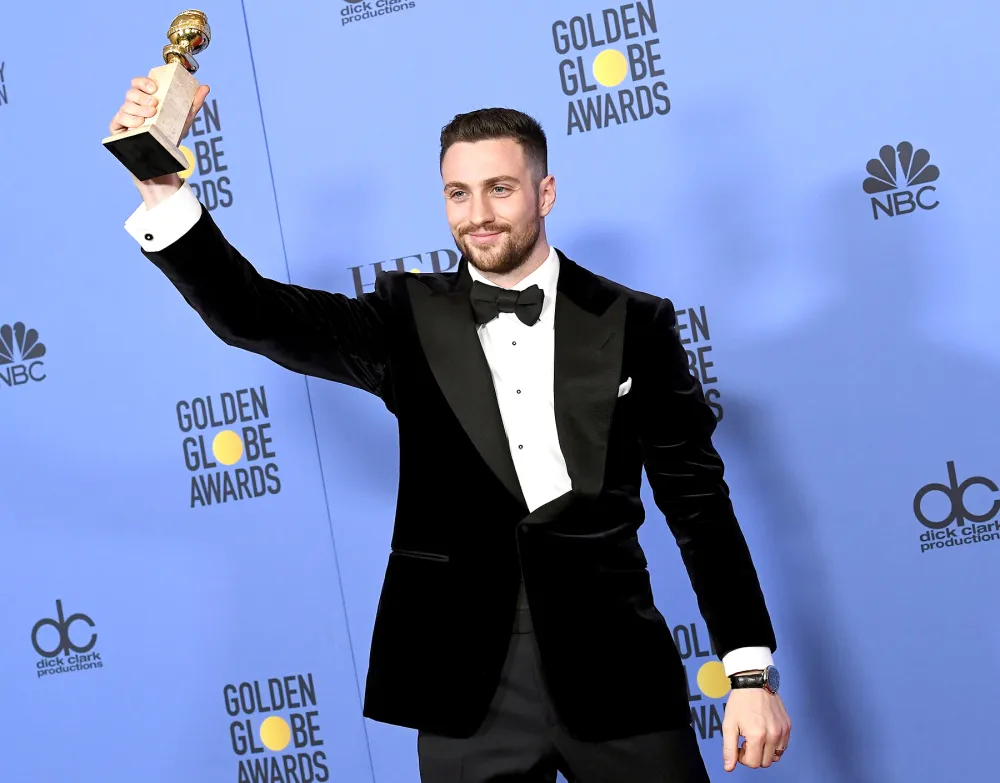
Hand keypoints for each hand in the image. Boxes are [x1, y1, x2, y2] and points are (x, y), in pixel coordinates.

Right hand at [108, 76, 210, 192]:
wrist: (163, 158)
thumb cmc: (171, 134)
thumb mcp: (185, 119)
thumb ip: (194, 103)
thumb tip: (206, 87)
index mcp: (145, 98)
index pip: (138, 83)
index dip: (143, 82)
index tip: (154, 88)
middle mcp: (133, 105)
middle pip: (131, 93)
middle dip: (142, 98)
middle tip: (155, 105)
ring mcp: (125, 116)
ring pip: (126, 106)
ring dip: (138, 109)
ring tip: (150, 116)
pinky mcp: (118, 129)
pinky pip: (119, 120)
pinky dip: (129, 120)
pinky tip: (139, 124)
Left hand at [721, 687, 790, 771]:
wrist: (754, 682)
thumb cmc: (740, 702)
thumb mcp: (729, 725)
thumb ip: (729, 748)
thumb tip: (729, 767)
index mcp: (757, 736)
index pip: (753, 763)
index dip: (743, 758)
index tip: (740, 745)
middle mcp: (773, 735)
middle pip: (765, 762)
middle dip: (754, 755)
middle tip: (747, 740)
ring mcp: (783, 731)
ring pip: (776, 756)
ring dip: (765, 752)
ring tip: (756, 736)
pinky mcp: (788, 726)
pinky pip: (783, 746)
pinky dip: (774, 744)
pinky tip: (765, 732)